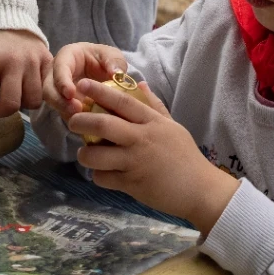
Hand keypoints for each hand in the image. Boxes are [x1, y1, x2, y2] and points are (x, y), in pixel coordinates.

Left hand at [0, 29, 51, 144]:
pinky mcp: (48, 60)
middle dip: (2, 111)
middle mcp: (14, 60)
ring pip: (32, 100)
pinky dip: (35, 95)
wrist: (5, 20)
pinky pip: (45, 91)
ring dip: (21, 103)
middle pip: (11, 104)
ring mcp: (33, 60)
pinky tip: (25, 89)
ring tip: (11, 93)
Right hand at [43, 42, 127, 116]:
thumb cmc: (102, 58)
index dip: (63, 81)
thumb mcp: (111, 55)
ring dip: (64, 111)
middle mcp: (56, 73)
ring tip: (81, 119)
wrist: (100, 71)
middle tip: (76, 109)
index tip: (71, 93)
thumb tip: (116, 73)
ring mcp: (58, 90)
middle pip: (49, 88)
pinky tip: (84, 124)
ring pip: (53, 103)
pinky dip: (72, 119)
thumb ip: (114, 61)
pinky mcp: (63, 104)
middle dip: (59, 100)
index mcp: (67, 57)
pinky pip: (63, 113)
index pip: (59, 67)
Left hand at [69, 78, 239, 233]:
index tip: (83, 84)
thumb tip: (140, 83)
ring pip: (97, 155)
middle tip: (73, 121)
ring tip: (85, 153)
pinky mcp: (132, 185)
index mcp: (152, 123)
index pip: (123, 102)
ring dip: (85, 154)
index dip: (100, 91)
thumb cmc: (186, 157)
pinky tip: (102, 173)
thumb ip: (154, 105)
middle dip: (81, 121)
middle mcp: (141, 140)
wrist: (201, 191)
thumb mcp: (172, 126)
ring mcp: (135, 163)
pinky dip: (98, 175)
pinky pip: (103, 178)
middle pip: (103, 125)